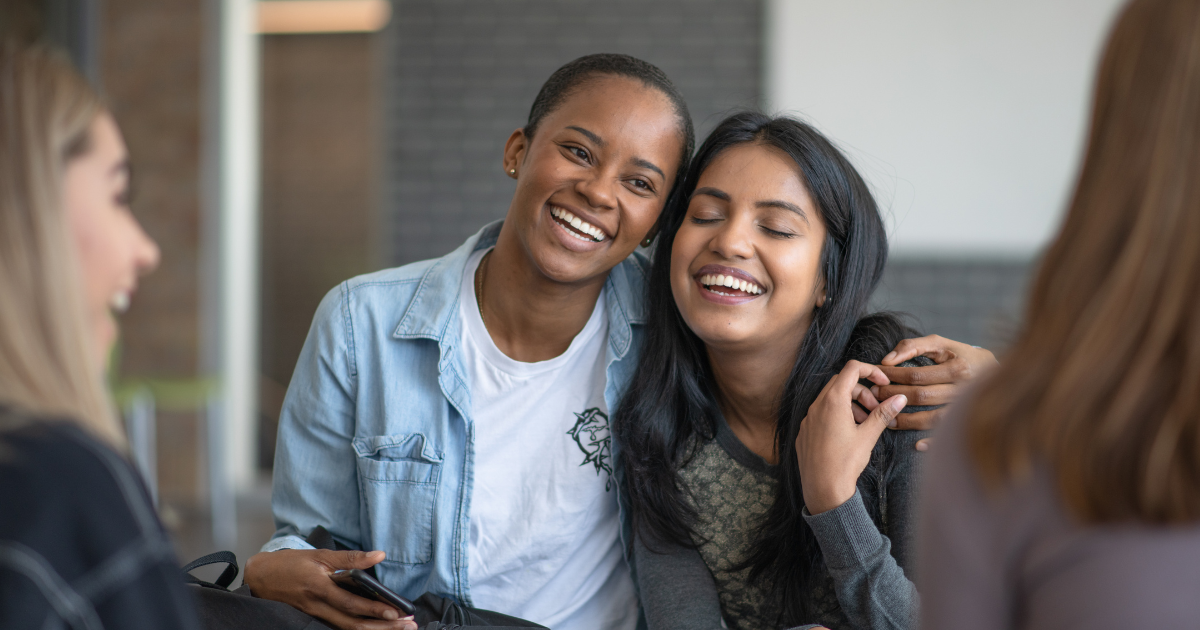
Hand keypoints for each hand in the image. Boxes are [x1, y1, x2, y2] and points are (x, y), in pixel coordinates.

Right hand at [244, 549, 416, 629]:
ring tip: (398, 629)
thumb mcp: (320, 554)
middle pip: (354, 623)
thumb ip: (351, 558)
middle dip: (383, 627)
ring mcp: (317, 615)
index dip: (375, 610)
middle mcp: (319, 606)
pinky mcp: (316, 618)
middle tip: (408, 625)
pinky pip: (340, 627)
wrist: (260, 577)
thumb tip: (379, 555)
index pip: (352, 603)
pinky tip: (375, 628)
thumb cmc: (291, 564)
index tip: (396, 612)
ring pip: (348, 629)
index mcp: (320, 588)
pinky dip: (360, 629)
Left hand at [796, 361, 906, 514]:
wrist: (823, 490)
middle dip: (862, 391)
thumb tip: (900, 398)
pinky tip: (847, 434)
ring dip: (850, 404)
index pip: (852, 369)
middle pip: (841, 383)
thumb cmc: (845, 462)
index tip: (883, 382)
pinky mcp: (804, 432)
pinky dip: (836, 415)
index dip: (871, 370)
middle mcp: (816, 405)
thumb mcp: (868, 436)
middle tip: (876, 409)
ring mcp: (808, 418)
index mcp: (833, 401)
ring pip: (830, 399)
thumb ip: (883, 413)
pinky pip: (820, 414)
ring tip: (864, 423)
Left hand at [873, 335, 997, 440]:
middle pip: (922, 397)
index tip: (876, 378)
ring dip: (907, 421)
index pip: (916, 375)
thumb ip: (912, 346)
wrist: (998, 372)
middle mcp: (963, 389)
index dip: (892, 377)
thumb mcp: (939, 343)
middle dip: (894, 397)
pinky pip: (949, 434)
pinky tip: (917, 444)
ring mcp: (967, 408)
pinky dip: (933, 441)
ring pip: (933, 418)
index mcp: (957, 368)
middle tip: (874, 397)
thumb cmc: (960, 354)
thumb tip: (887, 360)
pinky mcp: (969, 422)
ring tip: (886, 420)